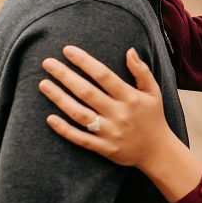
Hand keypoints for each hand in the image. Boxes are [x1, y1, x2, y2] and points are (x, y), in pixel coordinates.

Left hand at [40, 46, 172, 169]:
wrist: (158, 152)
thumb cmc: (153, 117)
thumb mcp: (153, 92)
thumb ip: (141, 71)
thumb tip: (129, 50)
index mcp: (130, 97)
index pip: (103, 75)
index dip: (84, 62)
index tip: (67, 51)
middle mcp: (119, 114)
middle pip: (87, 92)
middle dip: (65, 76)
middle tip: (47, 63)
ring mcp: (110, 132)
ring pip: (80, 114)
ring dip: (59, 99)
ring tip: (43, 84)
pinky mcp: (104, 148)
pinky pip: (80, 139)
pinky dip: (64, 130)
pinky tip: (49, 118)